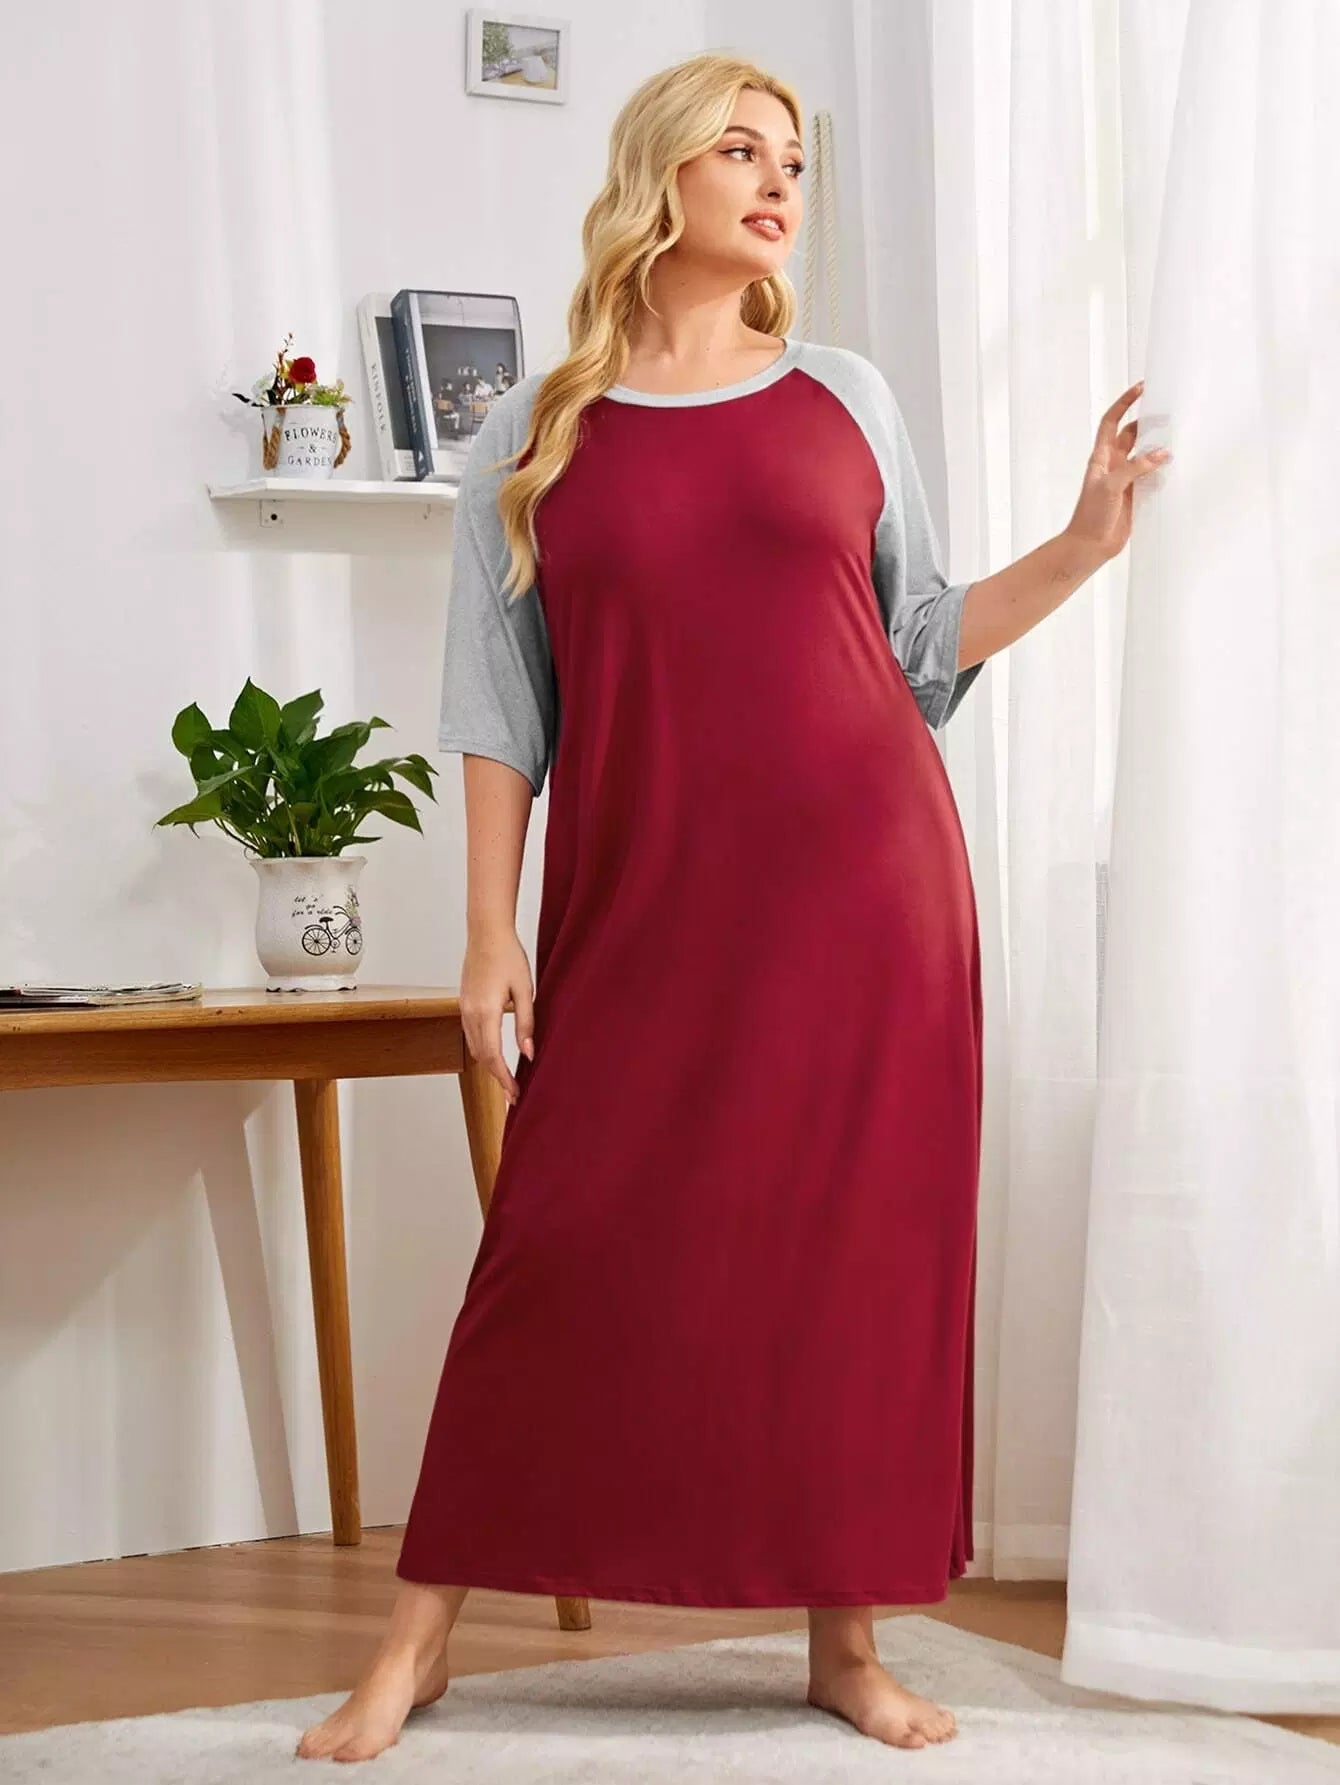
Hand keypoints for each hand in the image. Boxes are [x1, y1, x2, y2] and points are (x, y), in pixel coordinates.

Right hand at [459, 926, 536, 1106]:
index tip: (514, 1095)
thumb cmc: (508, 956)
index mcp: (485, 1012)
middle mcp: (470, 1013)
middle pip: (481, 1057)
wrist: (486, 932)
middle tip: (514, 1093)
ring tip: (506, 1078)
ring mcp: (463, 1008)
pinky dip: (482, 1049)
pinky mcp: (463, 1003)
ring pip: (474, 1047)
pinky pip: (470, 1034)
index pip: (493, 1056)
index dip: (504, 1079)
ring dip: (489, 1064)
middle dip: (497, 1077)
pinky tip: (495, 1053)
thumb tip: (528, 1053)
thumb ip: (526, 1023)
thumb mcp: (525, 990)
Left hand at [1064, 379, 1170, 563]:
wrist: (1089, 546)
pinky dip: (1163, 470)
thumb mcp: (1111, 486)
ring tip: (1177, 435)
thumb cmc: (1091, 516)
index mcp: (1101, 458)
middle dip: (1148, 422)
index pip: (1112, 422)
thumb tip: (1162, 453)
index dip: (1125, 404)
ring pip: (1145, 455)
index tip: (1141, 389)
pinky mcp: (1135, 495)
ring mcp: (1125, 480)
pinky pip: (1152, 476)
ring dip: (1158, 446)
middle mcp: (1113, 465)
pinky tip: (1177, 465)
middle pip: (1132, 435)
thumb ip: (1136, 467)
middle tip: (1168, 413)